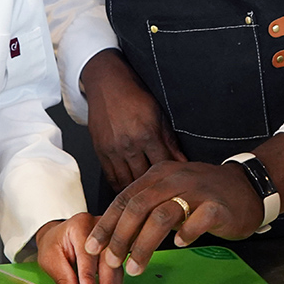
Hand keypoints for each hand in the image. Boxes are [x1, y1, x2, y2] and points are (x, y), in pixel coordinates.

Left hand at [32, 212, 118, 283]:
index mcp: (80, 225)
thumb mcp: (51, 260)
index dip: (89, 276)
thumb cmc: (53, 245)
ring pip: (116, 263)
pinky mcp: (115, 248)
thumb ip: (64, 278)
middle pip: (107, 257)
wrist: (59, 236)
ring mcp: (110, 236)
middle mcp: (99, 228)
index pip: (87, 253)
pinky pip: (118, 267)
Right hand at [80, 49, 186, 190]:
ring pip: (127, 182)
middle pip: (145, 178)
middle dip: (155, 188)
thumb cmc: (134, 96)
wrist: (107, 85)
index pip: (164, 166)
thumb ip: (170, 141)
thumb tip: (182, 162)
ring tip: (148, 198)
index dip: (172, 177)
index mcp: (147, 134)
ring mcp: (113, 150)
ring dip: (137, 192)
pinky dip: (121, 187)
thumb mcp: (159, 115)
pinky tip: (129, 191)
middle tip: (164, 197)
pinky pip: (111, 177)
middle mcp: (129, 145)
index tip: (178, 184)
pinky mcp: (100, 152)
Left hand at [84, 160, 261, 283]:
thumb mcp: (170, 193)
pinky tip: (179, 246)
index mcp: (158, 175)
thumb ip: (146, 207)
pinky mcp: (218, 205)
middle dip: (120, 237)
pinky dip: (186, 234)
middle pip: (139, 206)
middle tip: (112, 261)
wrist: (246, 187)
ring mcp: (197, 190)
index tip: (93, 246)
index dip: (107, 223)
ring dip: (145, 244)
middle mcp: (174, 178)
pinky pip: (198, 219)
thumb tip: (115, 233)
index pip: (125, 198)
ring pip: (163, 216)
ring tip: (136, 266)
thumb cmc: (203, 195)